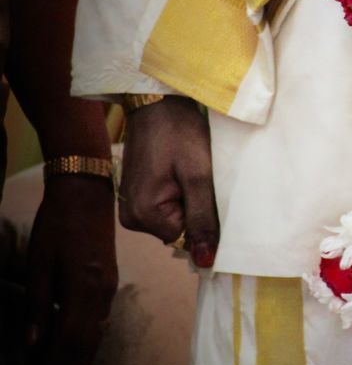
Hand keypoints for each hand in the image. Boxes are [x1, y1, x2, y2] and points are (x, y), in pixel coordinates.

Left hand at [25, 175, 116, 364]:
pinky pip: (100, 324)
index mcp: (84, 288)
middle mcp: (102, 294)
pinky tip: (81, 358)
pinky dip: (89, 346)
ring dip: (75, 363)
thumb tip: (34, 343)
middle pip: (84, 344)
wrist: (87, 195)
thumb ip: (38, 304)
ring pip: (95, 337)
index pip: (68, 340)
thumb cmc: (57, 225)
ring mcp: (109, 290)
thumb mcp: (39, 263)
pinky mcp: (109, 284)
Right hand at [119, 96, 217, 267]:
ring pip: (176, 218)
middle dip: (195, 208)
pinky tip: (182, 172)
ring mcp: (131, 206)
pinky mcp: (137, 194)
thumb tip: (205, 261)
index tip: (207, 191)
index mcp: (142, 215)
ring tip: (189, 171)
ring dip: (189, 199)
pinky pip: (167, 206)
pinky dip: (181, 193)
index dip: (204, 218)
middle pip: (179, 230)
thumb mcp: (198, 175)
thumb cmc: (180, 133)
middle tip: (198, 177)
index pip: (186, 239)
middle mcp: (131, 217)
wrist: (158, 103)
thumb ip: (202, 219)